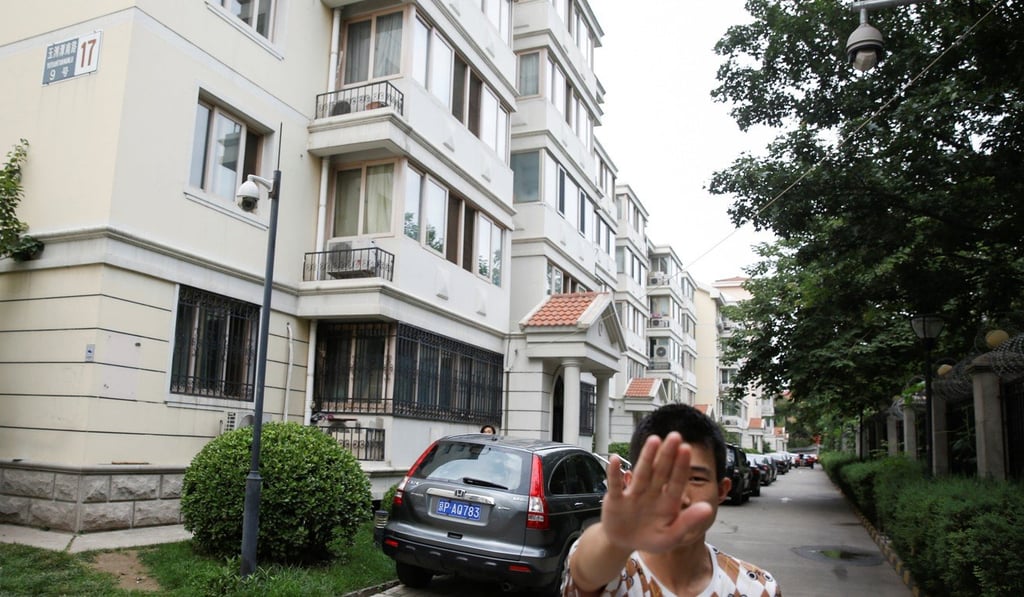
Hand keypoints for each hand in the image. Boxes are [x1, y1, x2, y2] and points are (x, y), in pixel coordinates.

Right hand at [600, 432, 713, 553]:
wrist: (623, 543)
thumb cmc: (650, 538)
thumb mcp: (671, 536)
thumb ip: (688, 523)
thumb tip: (708, 508)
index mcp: (667, 502)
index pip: (676, 481)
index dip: (681, 466)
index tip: (686, 449)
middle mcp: (651, 493)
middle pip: (660, 471)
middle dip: (667, 454)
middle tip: (675, 436)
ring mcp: (633, 494)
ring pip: (642, 473)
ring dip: (647, 457)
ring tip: (654, 440)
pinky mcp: (616, 499)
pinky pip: (615, 485)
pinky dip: (614, 473)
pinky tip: (616, 459)